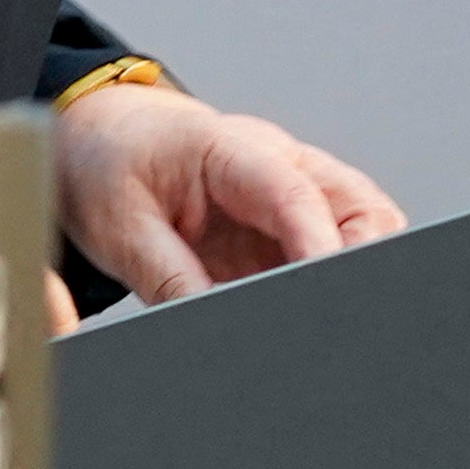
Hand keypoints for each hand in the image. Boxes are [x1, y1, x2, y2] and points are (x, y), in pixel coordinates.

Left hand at [54, 84, 403, 307]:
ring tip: (327, 322)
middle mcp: (279, 164)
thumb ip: (171, 280)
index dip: (317, 247)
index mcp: (229, 149)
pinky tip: (312, 319)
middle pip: (359, 207)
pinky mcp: (290, 227)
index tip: (323, 291)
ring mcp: (293, 193)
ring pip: (365, 229)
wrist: (104, 141)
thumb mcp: (120, 228)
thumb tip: (214, 327)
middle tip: (338, 315)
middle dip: (360, 261)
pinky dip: (333, 287)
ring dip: (355, 272)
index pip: (293, 193)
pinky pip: (336, 254)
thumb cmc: (112, 166)